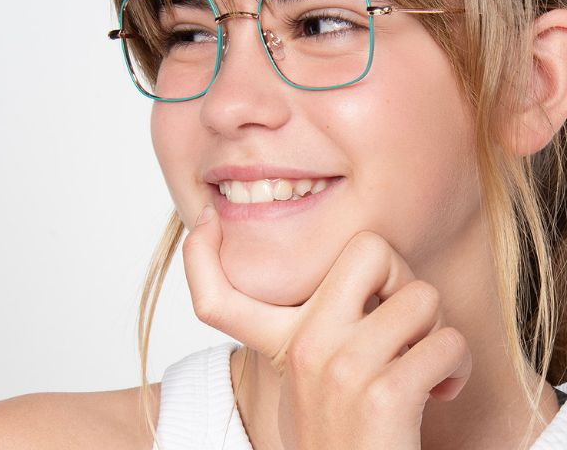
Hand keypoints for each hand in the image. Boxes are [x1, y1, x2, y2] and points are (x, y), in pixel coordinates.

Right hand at [183, 204, 471, 449]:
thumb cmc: (344, 430)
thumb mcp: (308, 376)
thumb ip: (313, 324)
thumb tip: (357, 266)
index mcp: (281, 340)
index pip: (213, 296)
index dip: (197, 255)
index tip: (204, 223)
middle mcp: (304, 345)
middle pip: (370, 247)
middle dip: (401, 275)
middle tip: (397, 316)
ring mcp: (341, 366)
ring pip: (424, 296)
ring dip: (437, 330)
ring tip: (419, 360)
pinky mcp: (384, 394)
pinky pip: (447, 342)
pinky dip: (455, 364)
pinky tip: (439, 389)